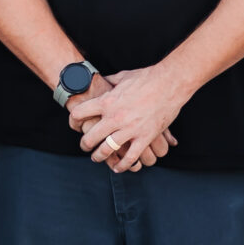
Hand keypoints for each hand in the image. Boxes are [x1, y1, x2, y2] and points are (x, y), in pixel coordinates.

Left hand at [69, 66, 187, 171]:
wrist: (170, 83)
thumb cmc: (147, 77)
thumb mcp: (123, 76)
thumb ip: (110, 81)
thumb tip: (102, 80)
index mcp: (107, 101)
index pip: (79, 113)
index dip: (73, 121)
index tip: (75, 125)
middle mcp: (115, 117)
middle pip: (90, 137)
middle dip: (85, 144)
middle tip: (85, 146)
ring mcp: (130, 129)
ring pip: (107, 150)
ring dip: (99, 156)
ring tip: (97, 157)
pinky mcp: (144, 137)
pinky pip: (130, 157)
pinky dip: (123, 165)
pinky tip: (118, 167)